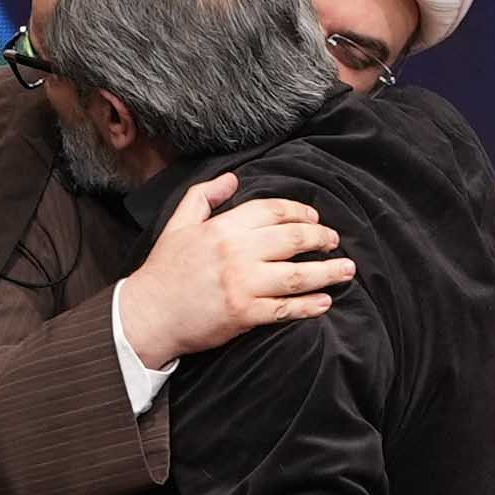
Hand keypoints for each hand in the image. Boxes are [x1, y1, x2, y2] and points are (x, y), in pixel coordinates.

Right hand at [113, 171, 348, 371]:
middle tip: (335, 243)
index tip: (314, 220)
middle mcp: (236, 253)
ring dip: (327, 272)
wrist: (148, 315)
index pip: (273, 211)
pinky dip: (309, 306)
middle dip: (322, 239)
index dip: (300, 212)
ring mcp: (242, 285)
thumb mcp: (178, 224)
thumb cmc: (164, 270)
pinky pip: (285, 309)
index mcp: (223, 228)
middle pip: (293, 240)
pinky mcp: (244, 315)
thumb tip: (233, 179)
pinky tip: (324, 303)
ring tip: (346, 271)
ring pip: (297, 275)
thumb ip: (204, 196)